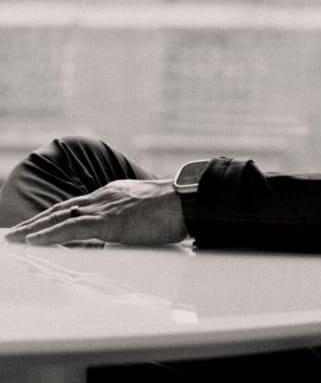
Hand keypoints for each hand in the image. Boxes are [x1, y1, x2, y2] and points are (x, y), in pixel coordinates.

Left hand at [5, 179, 187, 246]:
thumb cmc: (176, 208)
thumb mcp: (147, 211)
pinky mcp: (109, 222)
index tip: (39, 222)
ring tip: (14, 237)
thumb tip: (122, 233)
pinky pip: (72, 229)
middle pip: (63, 208)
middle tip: (15, 231)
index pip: (77, 204)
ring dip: (34, 227)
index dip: (55, 213)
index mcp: (115, 194)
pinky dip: (50, 235)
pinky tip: (33, 241)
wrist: (188, 200)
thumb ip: (130, 220)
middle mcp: (105, 197)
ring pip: (61, 217)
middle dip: (37, 220)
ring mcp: (106, 207)